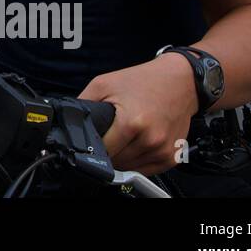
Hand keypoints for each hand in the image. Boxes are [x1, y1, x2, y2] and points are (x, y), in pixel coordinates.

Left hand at [79, 52, 198, 175]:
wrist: (181, 81)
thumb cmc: (143, 81)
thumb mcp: (104, 84)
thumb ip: (83, 104)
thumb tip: (69, 122)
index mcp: (131, 122)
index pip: (102, 151)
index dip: (92, 147)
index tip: (90, 141)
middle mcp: (150, 139)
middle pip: (116, 162)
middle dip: (107, 151)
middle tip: (108, 134)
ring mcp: (163, 151)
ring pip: (130, 168)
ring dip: (122, 157)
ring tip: (123, 136)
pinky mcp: (172, 157)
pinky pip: (147, 169)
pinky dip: (138, 160)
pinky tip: (137, 143)